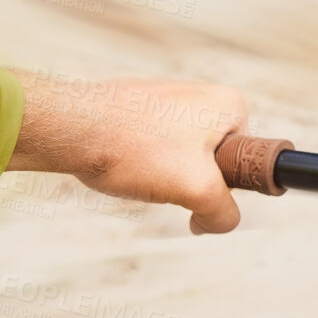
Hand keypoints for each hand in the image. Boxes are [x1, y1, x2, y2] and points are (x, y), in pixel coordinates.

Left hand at [5, 72, 249, 234]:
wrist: (70, 127)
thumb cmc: (133, 147)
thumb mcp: (197, 189)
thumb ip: (223, 214)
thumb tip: (218, 223)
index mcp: (229, 105)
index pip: (247, 162)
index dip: (224, 187)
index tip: (196, 190)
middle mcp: (203, 94)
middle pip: (213, 162)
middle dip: (191, 182)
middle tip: (166, 183)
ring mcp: (169, 99)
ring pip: (181, 158)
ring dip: (163, 175)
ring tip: (138, 171)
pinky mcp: (139, 108)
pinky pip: (153, 148)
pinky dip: (141, 162)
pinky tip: (122, 164)